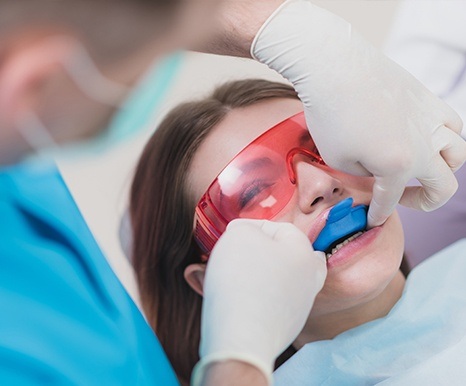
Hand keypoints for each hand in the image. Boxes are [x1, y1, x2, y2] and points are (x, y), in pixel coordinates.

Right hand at [191, 219, 326, 385]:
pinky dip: (253, 297)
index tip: (230, 233)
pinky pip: (268, 304)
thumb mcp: (239, 235)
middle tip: (240, 253)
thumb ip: (244, 228)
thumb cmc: (242, 280)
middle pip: (289, 256)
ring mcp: (299, 307)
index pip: (281, 228)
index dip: (252, 226)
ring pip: (279, 281)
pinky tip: (233, 298)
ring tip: (229, 275)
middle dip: (263, 252)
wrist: (241, 338)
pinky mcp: (284, 328)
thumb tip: (245, 234)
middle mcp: (308, 279)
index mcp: (304, 252)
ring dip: (256, 274)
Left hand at [252, 0, 465, 226]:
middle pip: (444, 186)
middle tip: (404, 198)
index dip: (379, 214)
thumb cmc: (330, 114)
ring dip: (443, 169)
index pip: (391, 200)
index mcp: (399, 166)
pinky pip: (453, 124)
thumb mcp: (338, 159)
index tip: (371, 220)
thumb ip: (364, 175)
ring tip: (421, 168)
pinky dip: (446, 138)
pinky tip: (427, 138)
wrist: (334, 67)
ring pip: (458, 154)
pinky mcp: (428, 98)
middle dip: (425, 202)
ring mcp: (431, 120)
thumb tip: (376, 172)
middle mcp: (424, 146)